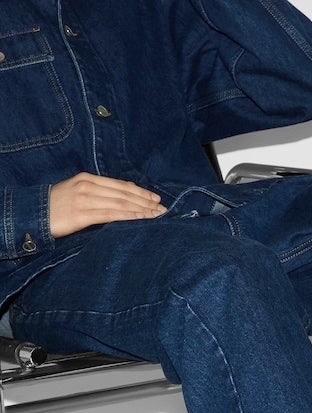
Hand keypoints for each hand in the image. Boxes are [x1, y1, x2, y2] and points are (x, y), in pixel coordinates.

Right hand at [48, 173, 166, 237]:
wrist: (33, 214)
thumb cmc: (56, 206)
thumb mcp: (76, 193)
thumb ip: (97, 195)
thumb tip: (119, 201)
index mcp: (88, 179)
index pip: (120, 185)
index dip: (140, 192)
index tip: (156, 198)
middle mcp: (89, 186)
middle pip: (124, 193)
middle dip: (147, 201)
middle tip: (164, 209)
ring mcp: (86, 199)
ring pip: (121, 203)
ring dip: (143, 210)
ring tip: (158, 216)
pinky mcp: (83, 214)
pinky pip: (111, 215)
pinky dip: (129, 216)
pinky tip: (142, 219)